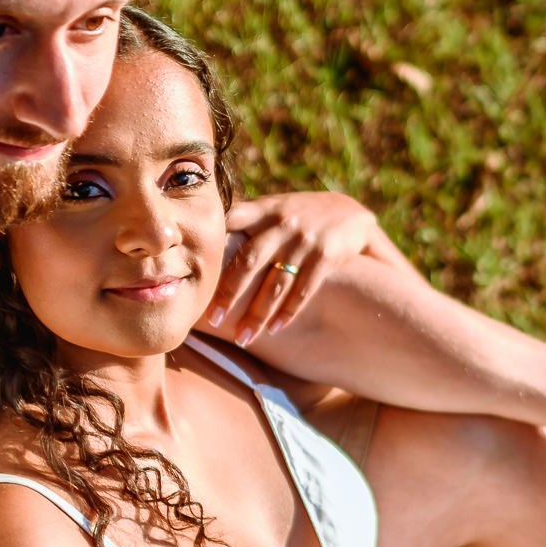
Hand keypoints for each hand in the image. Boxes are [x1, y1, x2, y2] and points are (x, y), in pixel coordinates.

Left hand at [206, 192, 381, 344]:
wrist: (353, 214)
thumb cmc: (302, 216)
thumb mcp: (275, 208)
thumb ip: (246, 220)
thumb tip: (205, 238)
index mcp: (265, 209)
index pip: (230, 221)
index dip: (210, 245)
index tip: (192, 273)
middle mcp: (283, 223)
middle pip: (249, 261)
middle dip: (229, 293)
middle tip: (213, 320)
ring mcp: (305, 240)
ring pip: (276, 283)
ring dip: (258, 314)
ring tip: (243, 338)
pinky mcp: (326, 255)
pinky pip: (303, 289)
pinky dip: (288, 312)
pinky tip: (274, 330)